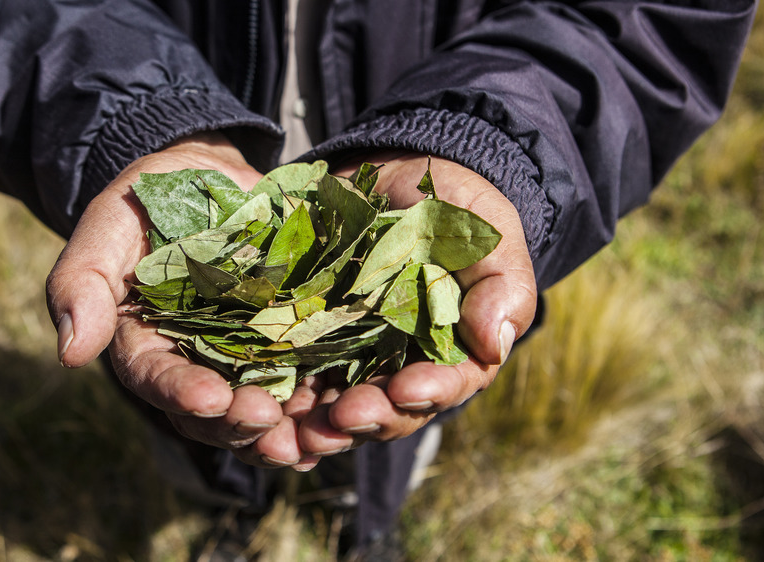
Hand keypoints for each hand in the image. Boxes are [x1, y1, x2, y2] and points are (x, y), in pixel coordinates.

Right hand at [46, 132, 313, 468]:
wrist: (207, 177)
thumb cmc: (147, 199)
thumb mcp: (108, 224)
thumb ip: (82, 281)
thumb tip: (70, 355)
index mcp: (143, 342)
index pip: (155, 377)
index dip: (180, 392)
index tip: (209, 399)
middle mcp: (193, 362)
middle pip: (210, 411)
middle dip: (237, 422)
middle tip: (265, 421)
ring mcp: (243, 356)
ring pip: (258, 410)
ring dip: (282, 430)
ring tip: (308, 438)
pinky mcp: (287, 341)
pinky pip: (304, 381)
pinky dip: (320, 404)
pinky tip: (341, 416)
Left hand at [294, 153, 538, 455]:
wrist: (393, 178)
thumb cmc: (454, 210)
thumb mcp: (487, 235)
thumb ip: (500, 285)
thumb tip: (495, 343)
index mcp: (452, 352)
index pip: (445, 385)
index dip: (427, 393)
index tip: (405, 390)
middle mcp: (401, 366)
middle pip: (387, 410)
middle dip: (367, 417)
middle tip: (343, 417)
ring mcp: (352, 356)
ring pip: (337, 406)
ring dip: (320, 424)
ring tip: (301, 428)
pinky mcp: (308, 338)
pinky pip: (292, 376)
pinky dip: (280, 398)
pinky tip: (263, 404)